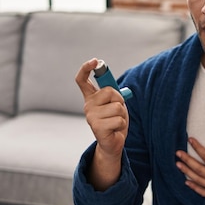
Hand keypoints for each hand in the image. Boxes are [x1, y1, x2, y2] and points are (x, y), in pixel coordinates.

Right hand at [75, 58, 128, 189]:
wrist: (113, 143)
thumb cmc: (115, 121)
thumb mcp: (115, 104)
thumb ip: (113, 94)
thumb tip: (117, 91)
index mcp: (91, 98)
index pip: (82, 80)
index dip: (86, 68)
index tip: (95, 61)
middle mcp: (88, 106)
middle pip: (109, 92)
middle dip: (120, 100)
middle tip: (117, 111)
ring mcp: (91, 117)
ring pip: (117, 107)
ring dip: (122, 115)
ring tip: (116, 123)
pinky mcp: (97, 127)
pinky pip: (119, 120)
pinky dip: (122, 125)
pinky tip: (114, 130)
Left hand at [176, 138, 204, 204]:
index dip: (198, 148)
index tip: (191, 140)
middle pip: (198, 169)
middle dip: (187, 160)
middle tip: (177, 153)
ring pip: (198, 179)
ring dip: (187, 171)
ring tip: (178, 164)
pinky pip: (203, 191)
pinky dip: (194, 187)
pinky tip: (187, 183)